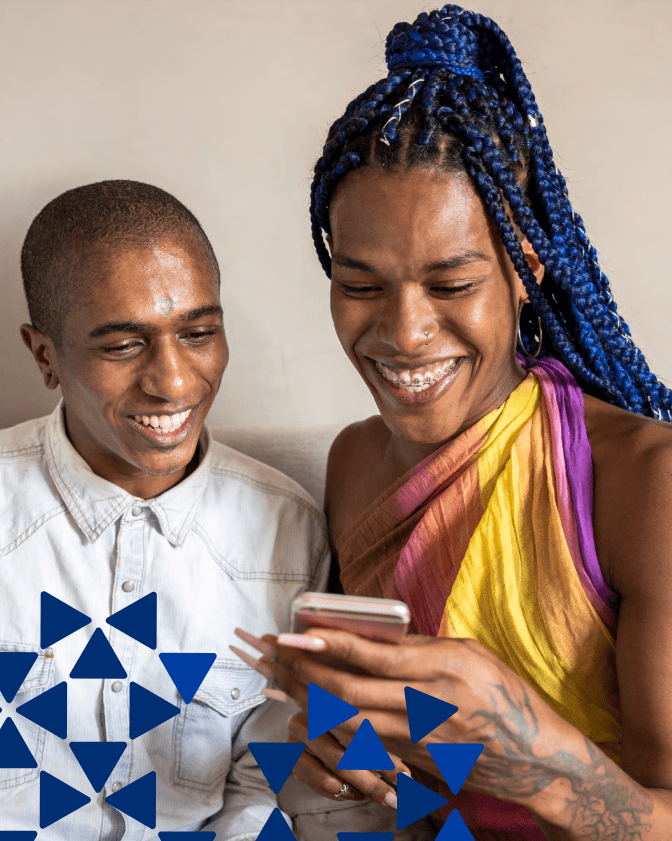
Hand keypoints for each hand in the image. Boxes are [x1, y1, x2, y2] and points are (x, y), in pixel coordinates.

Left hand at [233, 627, 580, 809]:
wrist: (533, 756)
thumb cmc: (504, 694)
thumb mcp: (470, 653)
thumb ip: (421, 646)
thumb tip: (374, 634)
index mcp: (441, 669)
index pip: (373, 656)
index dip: (331, 644)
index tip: (299, 633)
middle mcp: (424, 705)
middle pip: (351, 691)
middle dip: (306, 673)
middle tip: (276, 656)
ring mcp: (417, 738)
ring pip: (348, 721)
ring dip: (309, 701)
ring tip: (281, 681)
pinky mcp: (412, 760)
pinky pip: (362, 745)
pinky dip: (331, 727)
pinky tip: (310, 714)